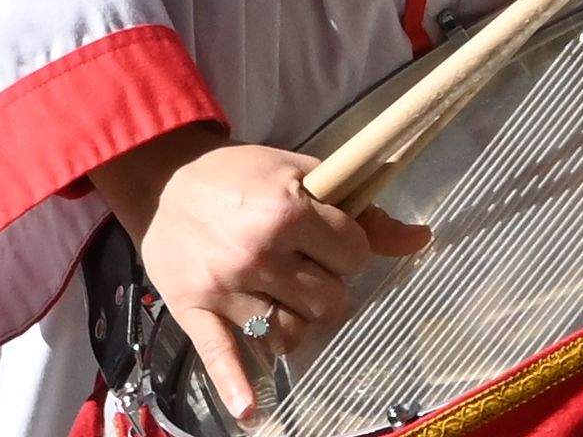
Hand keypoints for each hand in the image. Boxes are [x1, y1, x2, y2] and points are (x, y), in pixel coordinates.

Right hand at [95, 129, 423, 422]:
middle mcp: (259, 252)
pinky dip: (235, 385)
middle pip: (328, 301)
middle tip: (304, 267)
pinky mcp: (196, 310)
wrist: (161, 178)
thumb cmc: (236, 173)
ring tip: (282, 300)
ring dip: (294, 321)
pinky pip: (221, 355)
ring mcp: (227, 287)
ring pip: (289, 333)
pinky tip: (251, 409)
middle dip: (325, 286)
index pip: (353, 254)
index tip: (332, 240)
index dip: (348, 248)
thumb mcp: (298, 173)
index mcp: (287, 210)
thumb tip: (421, 238)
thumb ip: (359, 211)